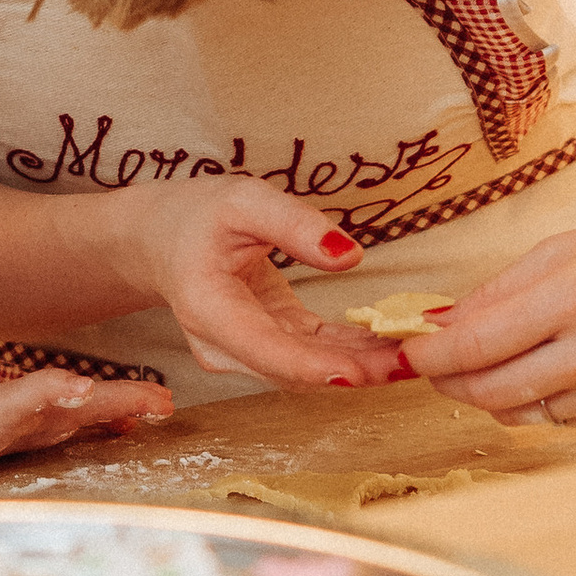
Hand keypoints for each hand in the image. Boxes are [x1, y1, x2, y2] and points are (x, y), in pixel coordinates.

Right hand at [0, 362, 174, 475]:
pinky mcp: (16, 420)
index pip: (105, 403)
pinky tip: (83, 402)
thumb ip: (44, 393)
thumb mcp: (6, 407)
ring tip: (141, 409)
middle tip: (166, 403)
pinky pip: (55, 414)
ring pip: (84, 416)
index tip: (167, 401)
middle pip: (101, 410)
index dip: (136, 400)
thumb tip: (84, 385)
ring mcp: (34, 424)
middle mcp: (51, 422)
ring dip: (114, 410)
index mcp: (55, 416)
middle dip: (134, 405)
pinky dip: (76, 407)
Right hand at [115, 178, 410, 392]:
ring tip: (414, 354)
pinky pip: (313, 354)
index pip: (265, 348)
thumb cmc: (195, 215)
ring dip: (361, 366)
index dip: (313, 366)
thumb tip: (350, 255)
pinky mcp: (267, 345)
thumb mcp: (242, 201)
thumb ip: (293, 226)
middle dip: (354, 370)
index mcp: (208, 309)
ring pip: (308, 370)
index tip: (359, 374)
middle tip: (412, 361)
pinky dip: (351, 352)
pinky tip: (390, 345)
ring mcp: (244, 352)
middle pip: (294, 370)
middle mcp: (224, 345)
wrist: (161, 239)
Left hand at [402, 198, 575, 428]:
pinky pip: (557, 418)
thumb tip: (435, 327)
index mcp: (572, 298)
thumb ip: (496, 294)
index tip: (401, 353)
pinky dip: (534, 400)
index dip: (427, 355)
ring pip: (518, 411)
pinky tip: (541, 370)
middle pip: (488, 389)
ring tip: (483, 362)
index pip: (474, 345)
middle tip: (430, 363)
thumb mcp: (562, 250)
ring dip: (487, 391)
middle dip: (447, 380)